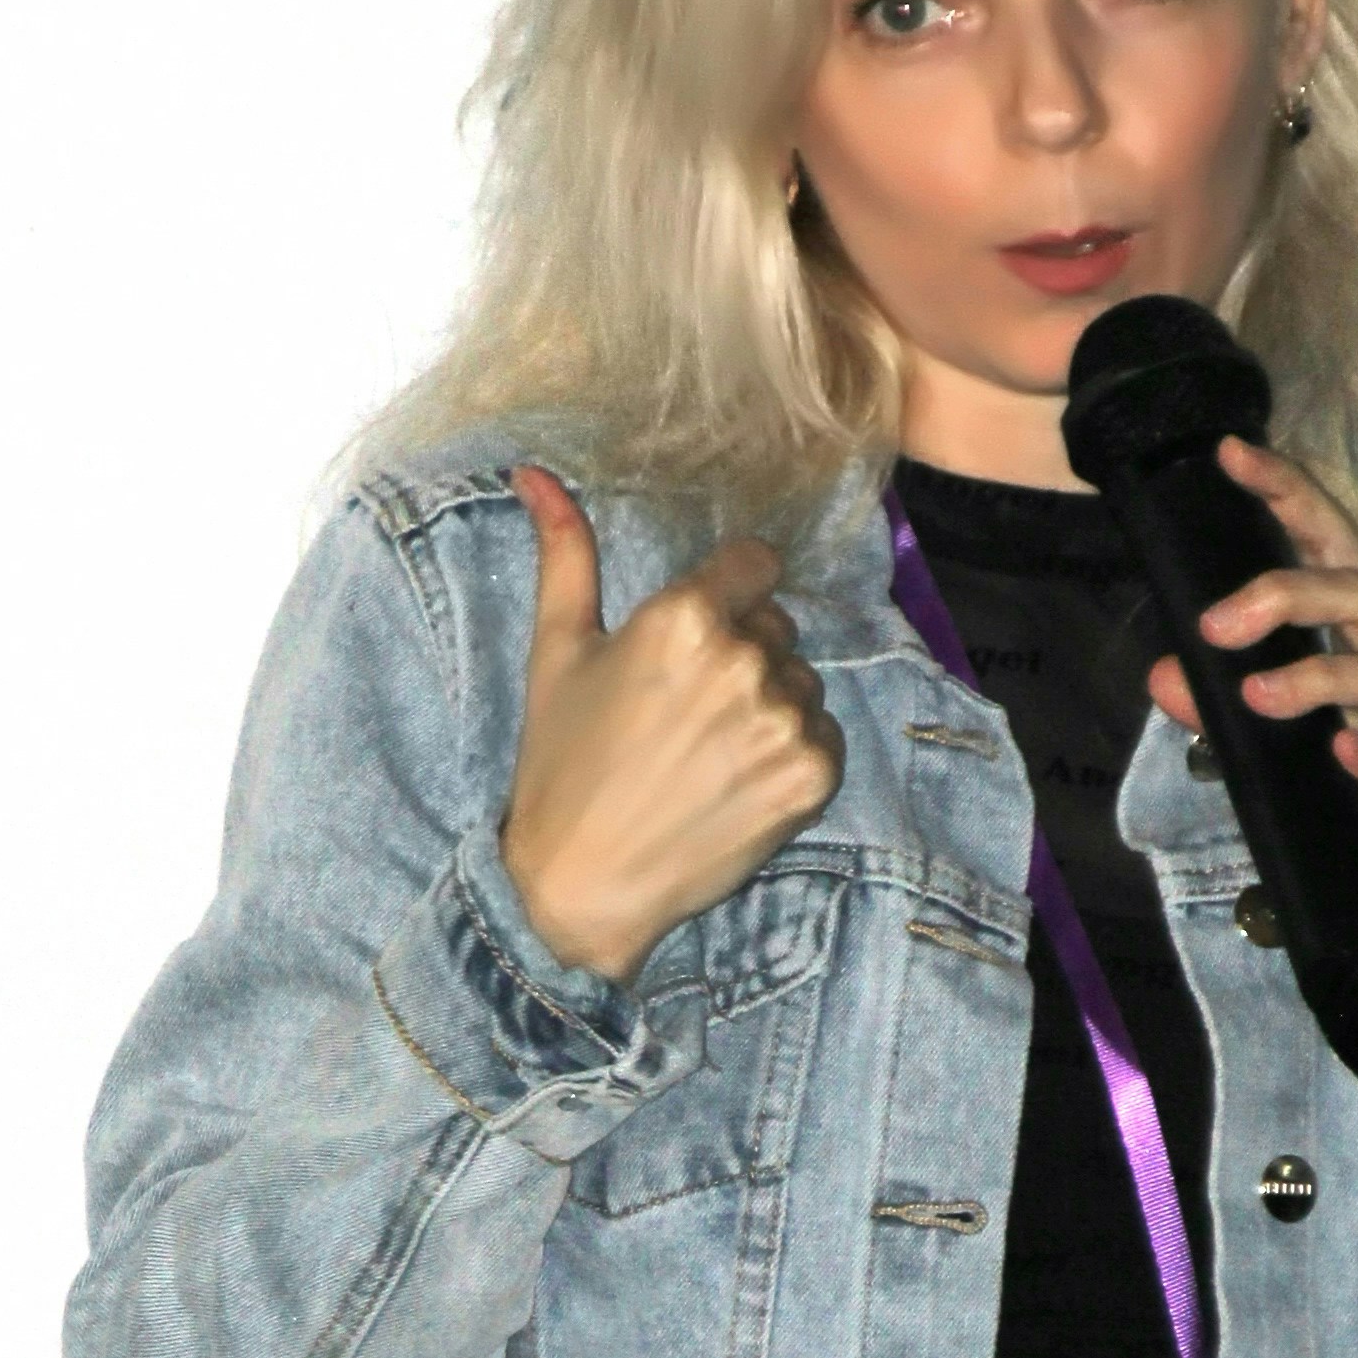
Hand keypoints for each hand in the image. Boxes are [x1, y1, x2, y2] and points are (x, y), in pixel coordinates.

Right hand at [498, 467, 844, 984]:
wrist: (585, 884)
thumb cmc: (561, 764)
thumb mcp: (557, 651)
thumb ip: (564, 554)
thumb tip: (534, 472)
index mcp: (684, 617)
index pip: (755, 565)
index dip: (728, 597)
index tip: (700, 637)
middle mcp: (743, 661)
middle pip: (777, 627)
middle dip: (743, 655)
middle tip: (685, 714)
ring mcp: (783, 720)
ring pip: (801, 682)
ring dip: (769, 708)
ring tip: (708, 755)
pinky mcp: (812, 776)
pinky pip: (823, 736)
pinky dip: (790, 757)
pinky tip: (735, 785)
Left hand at [1148, 435, 1357, 982]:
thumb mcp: (1276, 767)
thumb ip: (1223, 720)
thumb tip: (1165, 676)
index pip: (1335, 552)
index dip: (1292, 497)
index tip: (1233, 455)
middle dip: (1291, 595)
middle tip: (1218, 622)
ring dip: (1324, 679)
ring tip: (1261, 697)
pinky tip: (1346, 753)